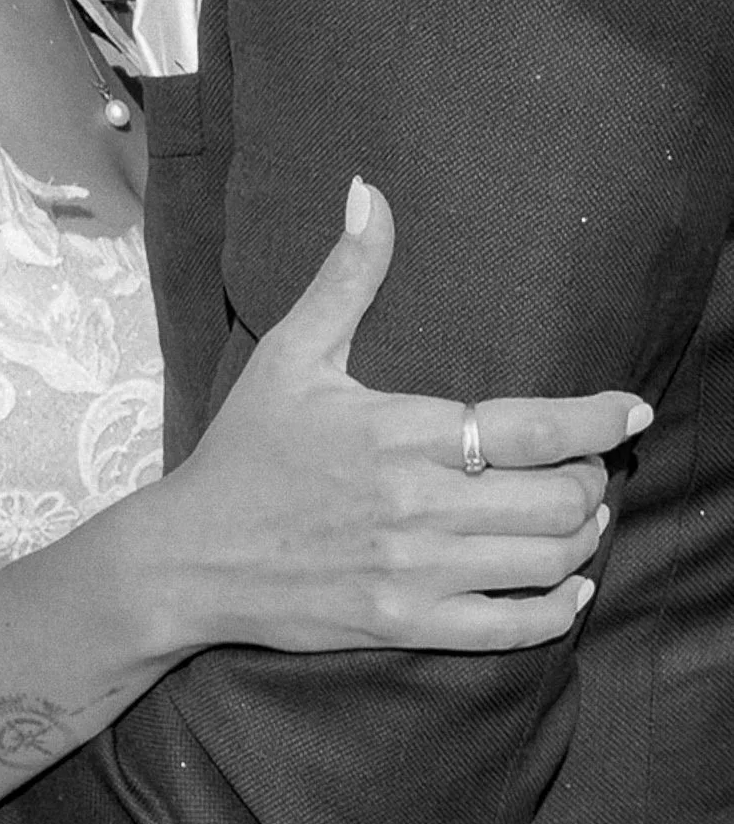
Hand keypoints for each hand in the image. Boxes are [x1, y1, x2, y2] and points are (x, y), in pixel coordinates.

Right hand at [163, 179, 648, 655]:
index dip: (597, 419)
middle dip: (588, 478)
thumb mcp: (290, 352)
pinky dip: (558, 610)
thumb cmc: (246, 448)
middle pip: (557, 499)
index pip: (530, 429)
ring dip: (581, 536)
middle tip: (581, 464)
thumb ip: (347, 276)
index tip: (630, 409)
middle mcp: (416, 506)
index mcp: (397, 432)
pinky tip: (566, 587)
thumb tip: (371, 193)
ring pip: (547, 560)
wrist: (193, 555)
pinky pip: (514, 630)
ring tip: (577, 514)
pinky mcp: (408, 624)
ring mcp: (416, 571)